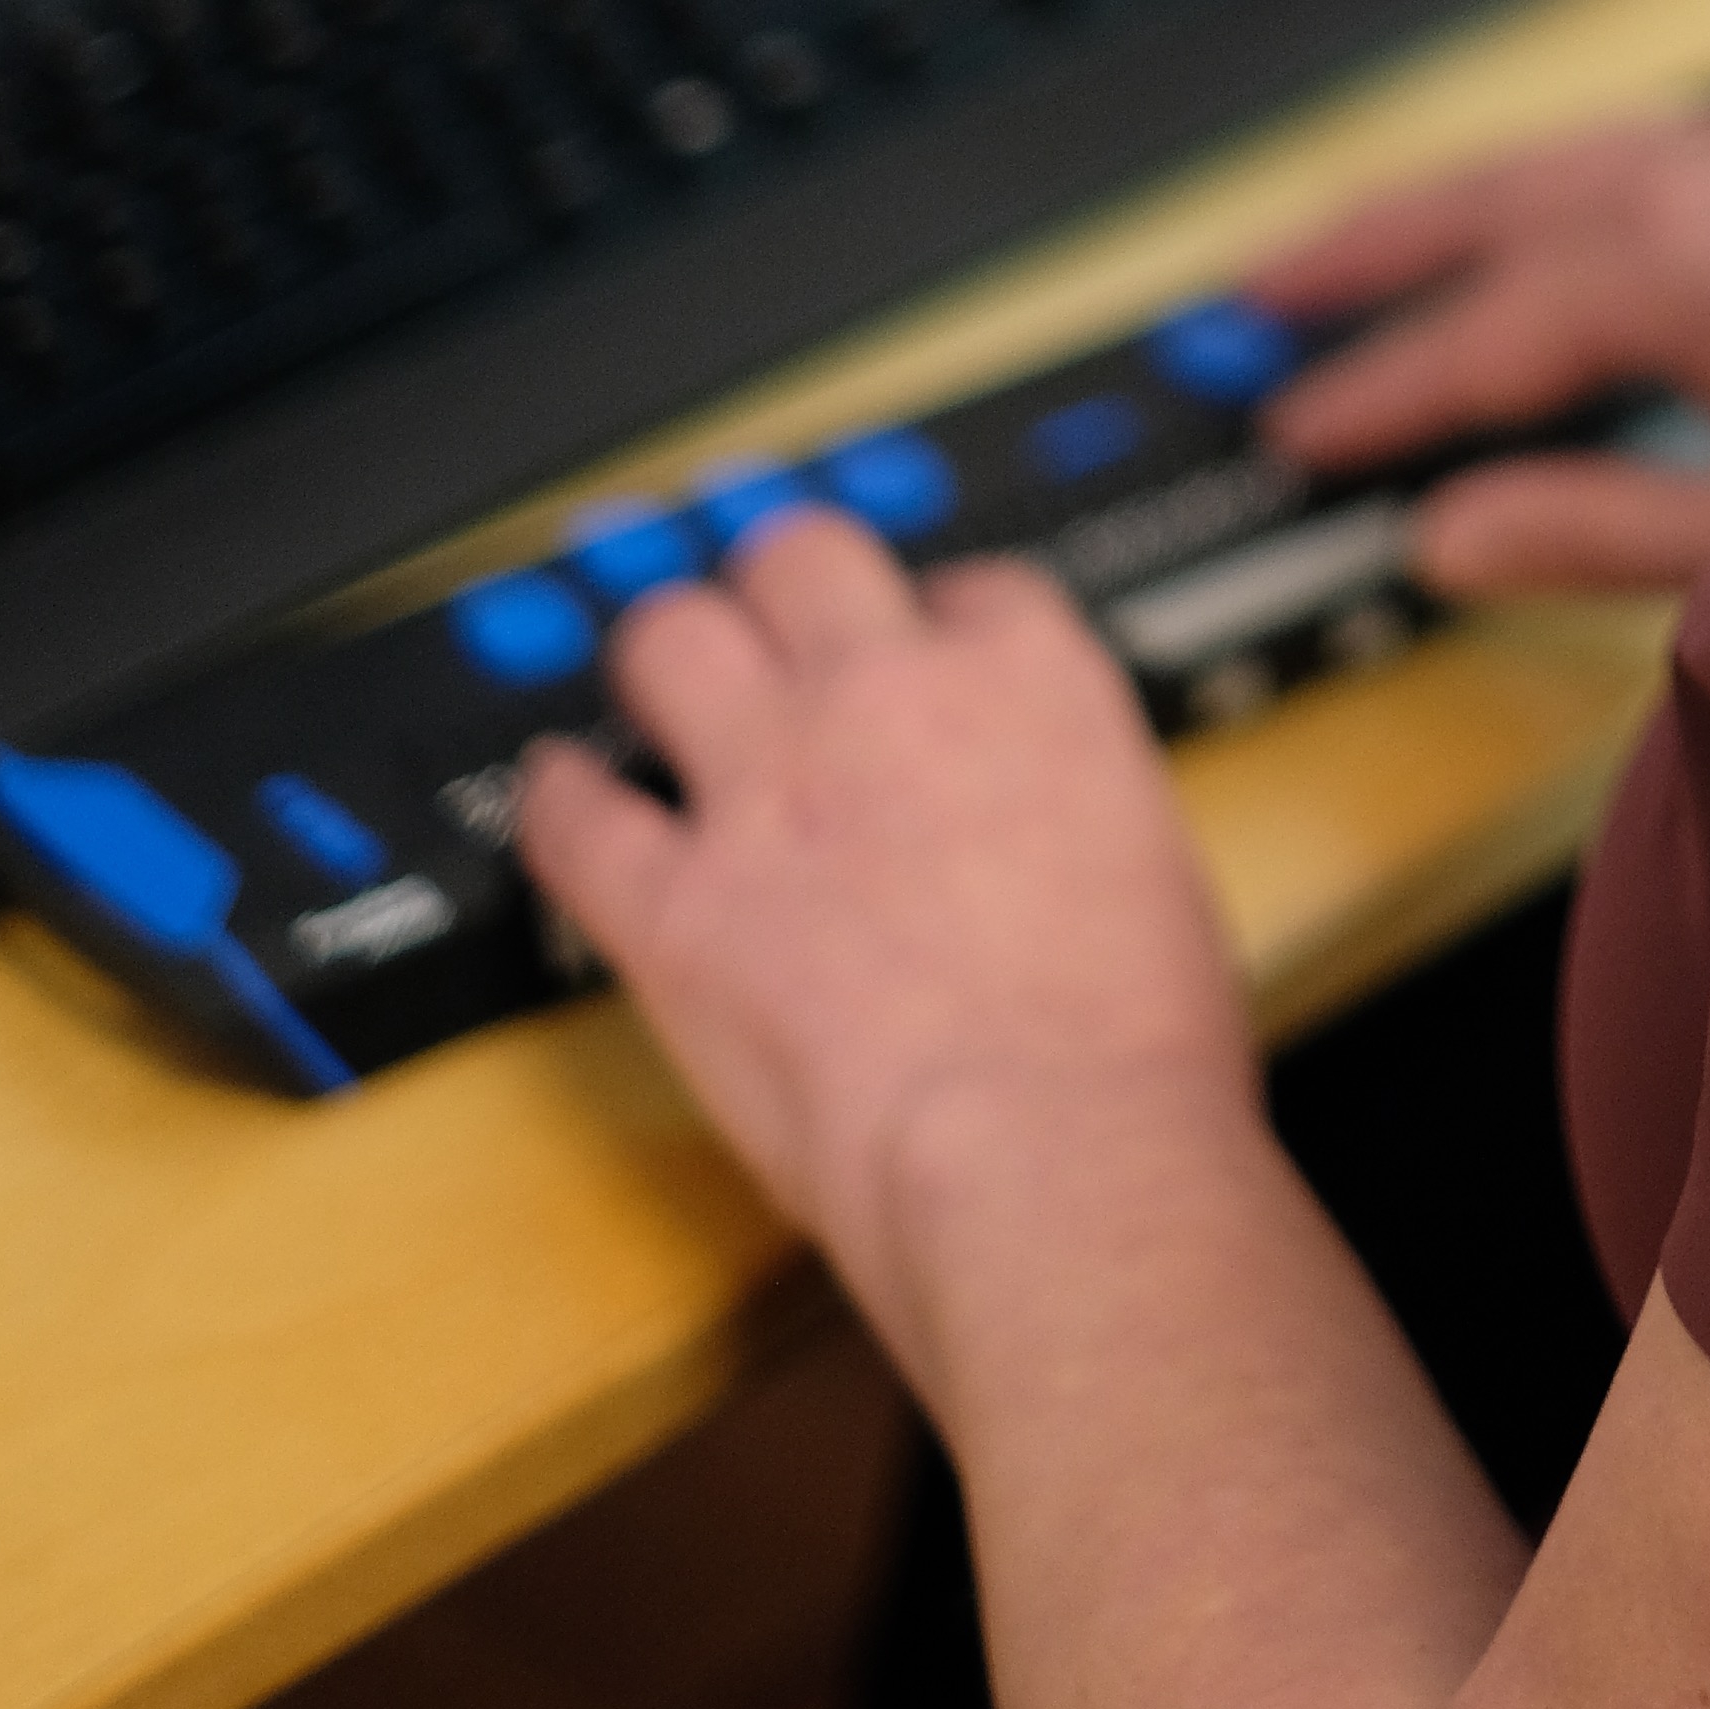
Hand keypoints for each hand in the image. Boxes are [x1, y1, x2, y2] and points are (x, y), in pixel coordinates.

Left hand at [514, 506, 1248, 1392]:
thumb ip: (1071, 803)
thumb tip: (1041, 827)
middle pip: (799, 555)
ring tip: (657, 677)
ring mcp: (770, 791)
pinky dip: (557, 800)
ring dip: (664, 653)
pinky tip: (560, 794)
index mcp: (1030, 680)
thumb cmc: (1131, 1050)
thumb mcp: (1152, 861)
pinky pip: (573, 815)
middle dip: (779, 581)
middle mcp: (889, 698)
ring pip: (668, 638)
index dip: (932, 621)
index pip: (964, 587)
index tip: (920, 654)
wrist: (1057, 1152)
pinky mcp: (676, 906)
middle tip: (768, 616)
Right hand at [1243, 80, 1709, 594]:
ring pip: (1579, 156)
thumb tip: (1449, 539)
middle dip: (1375, 251)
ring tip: (1376, 246)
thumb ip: (1600, 531)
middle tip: (1258, 296)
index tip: (1292, 433)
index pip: (1481, 336)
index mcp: (1678, 261)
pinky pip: (1666, 143)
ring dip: (1467, 203)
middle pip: (1498, 200)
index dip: (1378, 393)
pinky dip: (1577, 182)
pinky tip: (1576, 221)